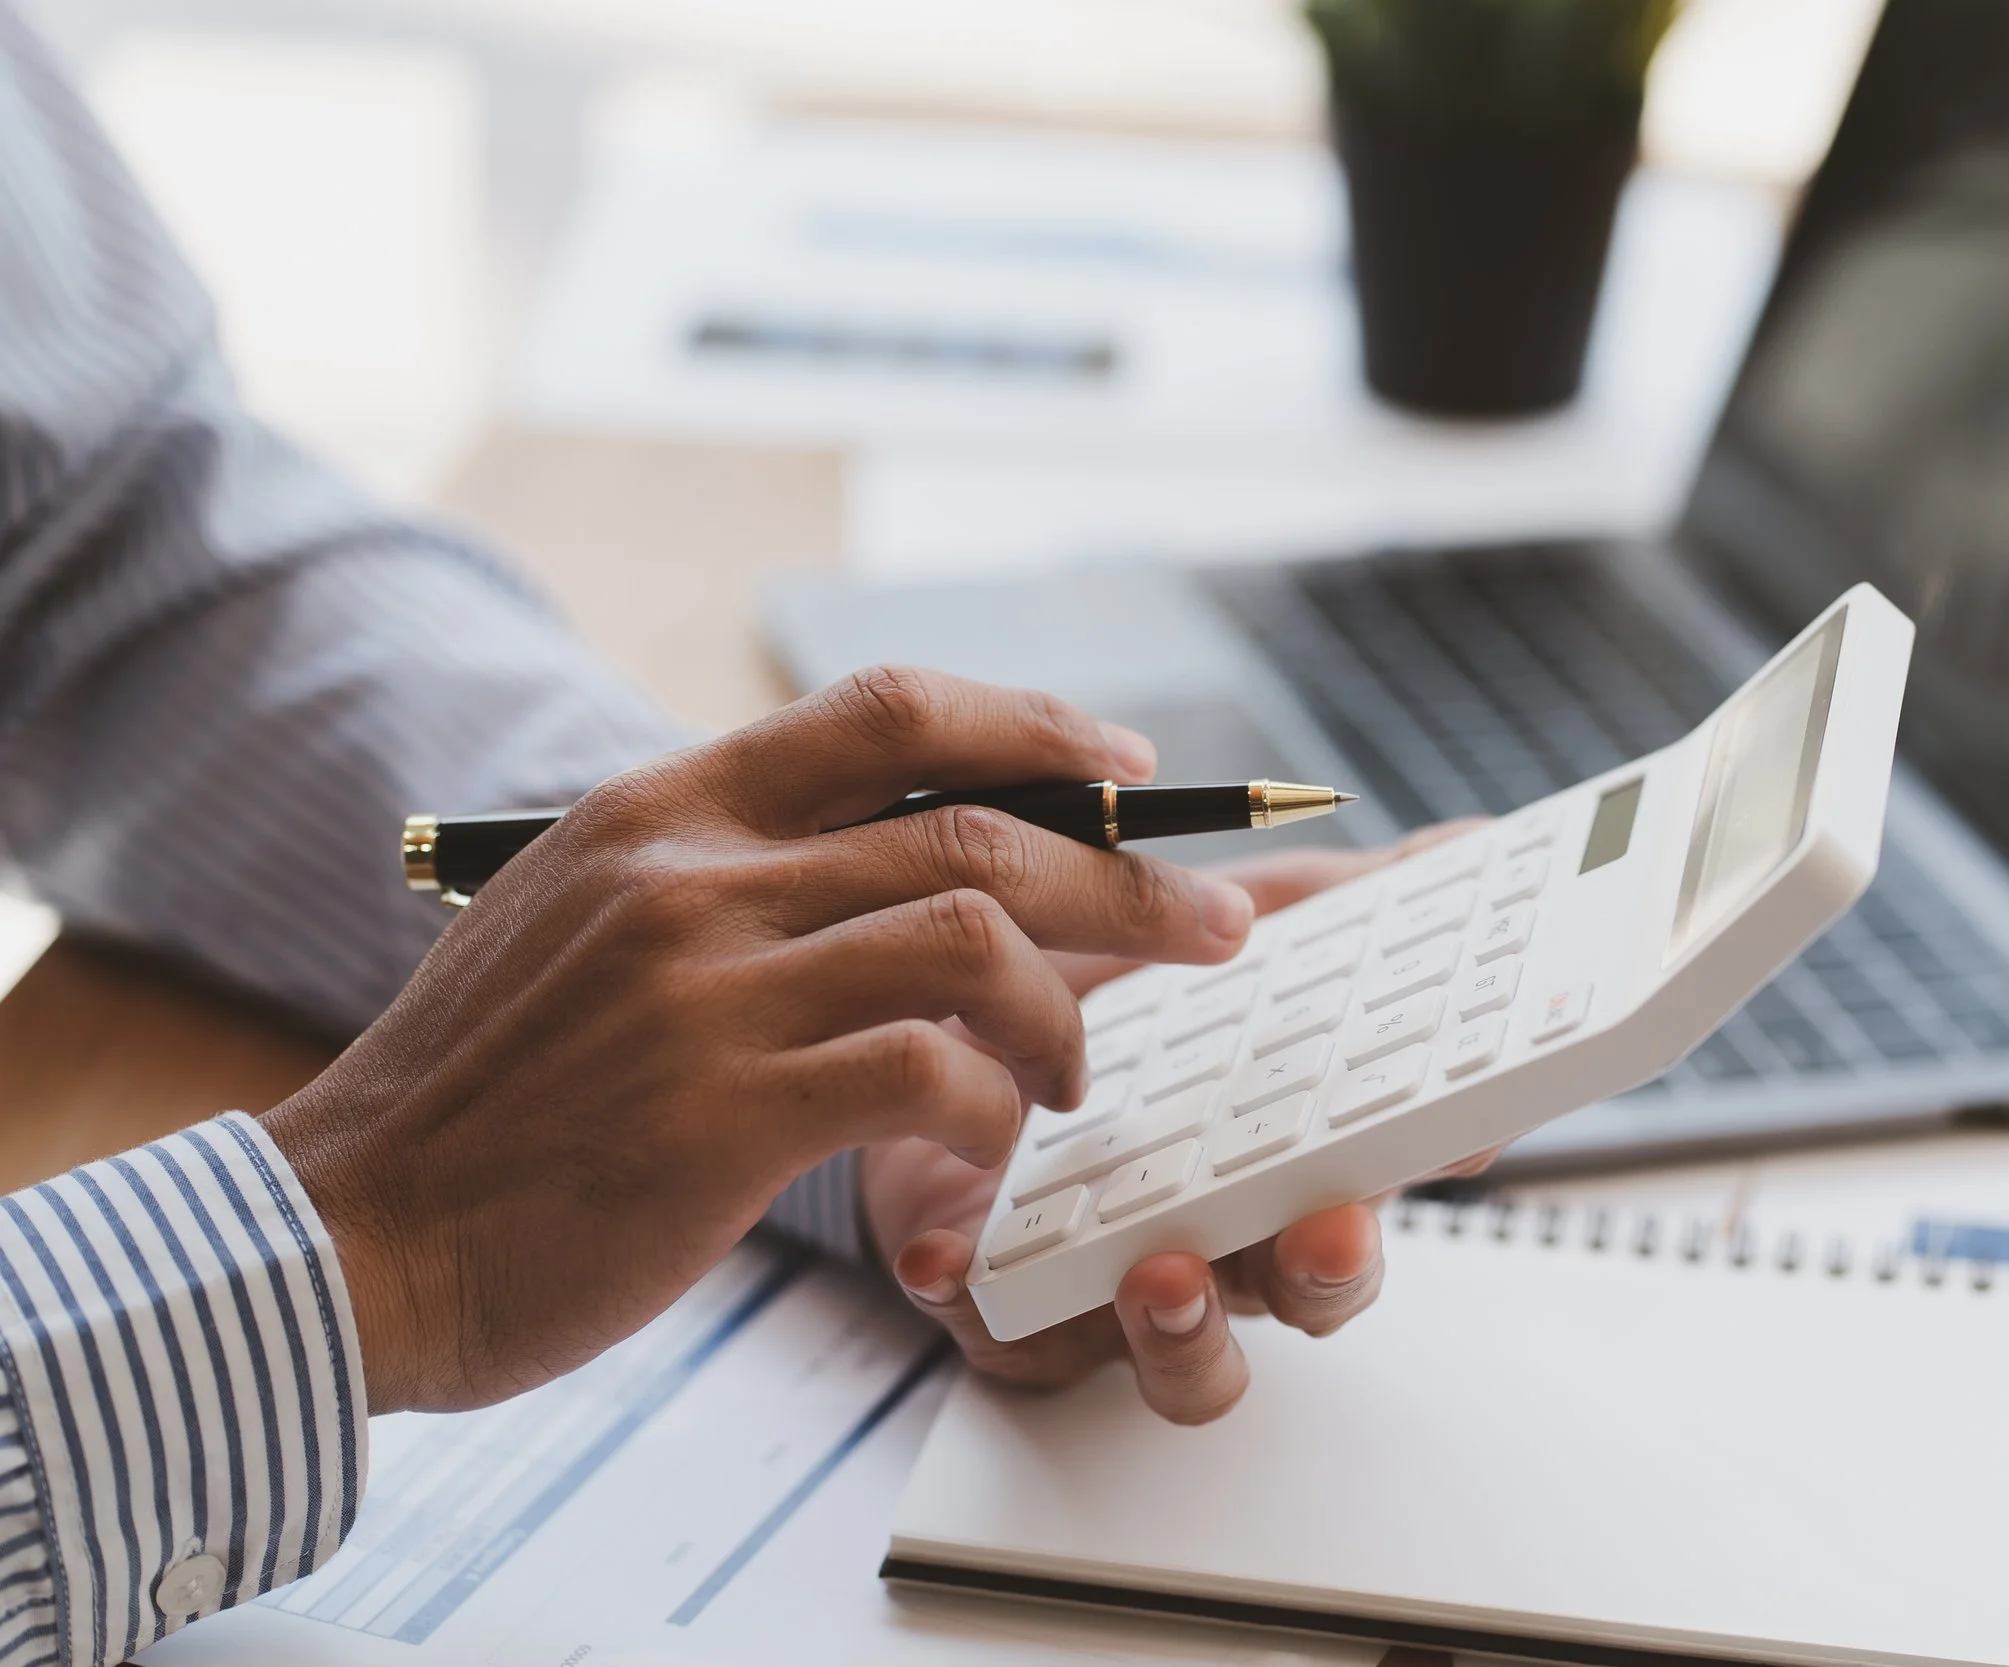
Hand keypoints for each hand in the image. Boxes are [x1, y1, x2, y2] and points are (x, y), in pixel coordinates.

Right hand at [263, 667, 1260, 1413]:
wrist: (352, 1236)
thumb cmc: (491, 1101)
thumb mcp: (584, 926)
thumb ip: (720, 875)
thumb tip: (881, 860)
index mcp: (665, 808)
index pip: (888, 710)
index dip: (1035, 723)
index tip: (1130, 770)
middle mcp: (694, 873)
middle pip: (980, 829)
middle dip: (1133, 881)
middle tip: (1220, 931)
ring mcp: (708, 988)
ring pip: (977, 939)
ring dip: (1067, 1014)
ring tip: (1072, 1079)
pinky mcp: (721, 1112)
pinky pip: (931, 1074)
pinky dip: (994, 1108)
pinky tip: (992, 1144)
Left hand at [863, 826, 1495, 1425]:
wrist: (938, 1027)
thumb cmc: (1110, 994)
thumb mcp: (1231, 928)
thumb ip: (1348, 899)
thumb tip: (1474, 844)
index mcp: (1288, 1151)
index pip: (1387, 1171)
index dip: (1435, 1167)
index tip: (1464, 1133)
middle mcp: (1225, 1233)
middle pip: (1311, 1292)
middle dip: (1330, 1271)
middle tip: (1330, 1227)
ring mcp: (1124, 1285)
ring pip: (1188, 1361)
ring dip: (1188, 1330)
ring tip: (1163, 1274)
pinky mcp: (1007, 1309)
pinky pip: (1004, 1336)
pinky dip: (978, 1302)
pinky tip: (951, 1258)